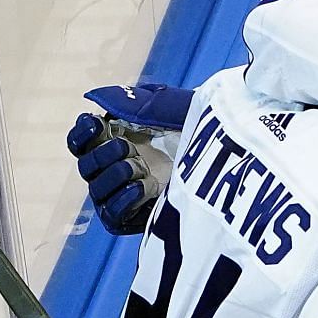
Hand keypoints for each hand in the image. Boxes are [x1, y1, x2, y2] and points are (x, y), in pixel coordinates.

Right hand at [67, 83, 193, 234]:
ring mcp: (127, 194)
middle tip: (125, 147)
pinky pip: (112, 216)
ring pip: (97, 191)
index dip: (82, 133)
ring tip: (136, 168)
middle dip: (100, 154)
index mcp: (120, 139)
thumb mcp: (176, 108)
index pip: (82, 140)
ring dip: (111, 177)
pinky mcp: (137, 218)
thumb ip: (137, 103)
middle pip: (87, 166)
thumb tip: (94, 99)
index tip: (95, 123)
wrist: (236, 159)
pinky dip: (121, 201)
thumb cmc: (206, 129)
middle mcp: (119, 167)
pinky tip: (140, 187)